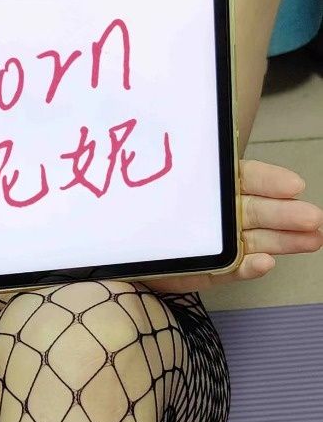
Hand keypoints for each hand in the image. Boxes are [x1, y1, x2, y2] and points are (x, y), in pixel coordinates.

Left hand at [142, 159, 322, 293]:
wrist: (118, 249)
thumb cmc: (139, 212)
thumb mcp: (160, 184)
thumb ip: (183, 170)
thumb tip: (206, 150)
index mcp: (214, 188)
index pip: (248, 179)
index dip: (271, 182)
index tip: (294, 186)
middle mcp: (223, 214)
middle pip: (260, 211)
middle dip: (288, 215)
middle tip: (314, 219)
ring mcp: (221, 244)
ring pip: (258, 240)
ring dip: (284, 241)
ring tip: (311, 240)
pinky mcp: (212, 271)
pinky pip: (233, 269)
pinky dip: (249, 268)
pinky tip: (267, 263)